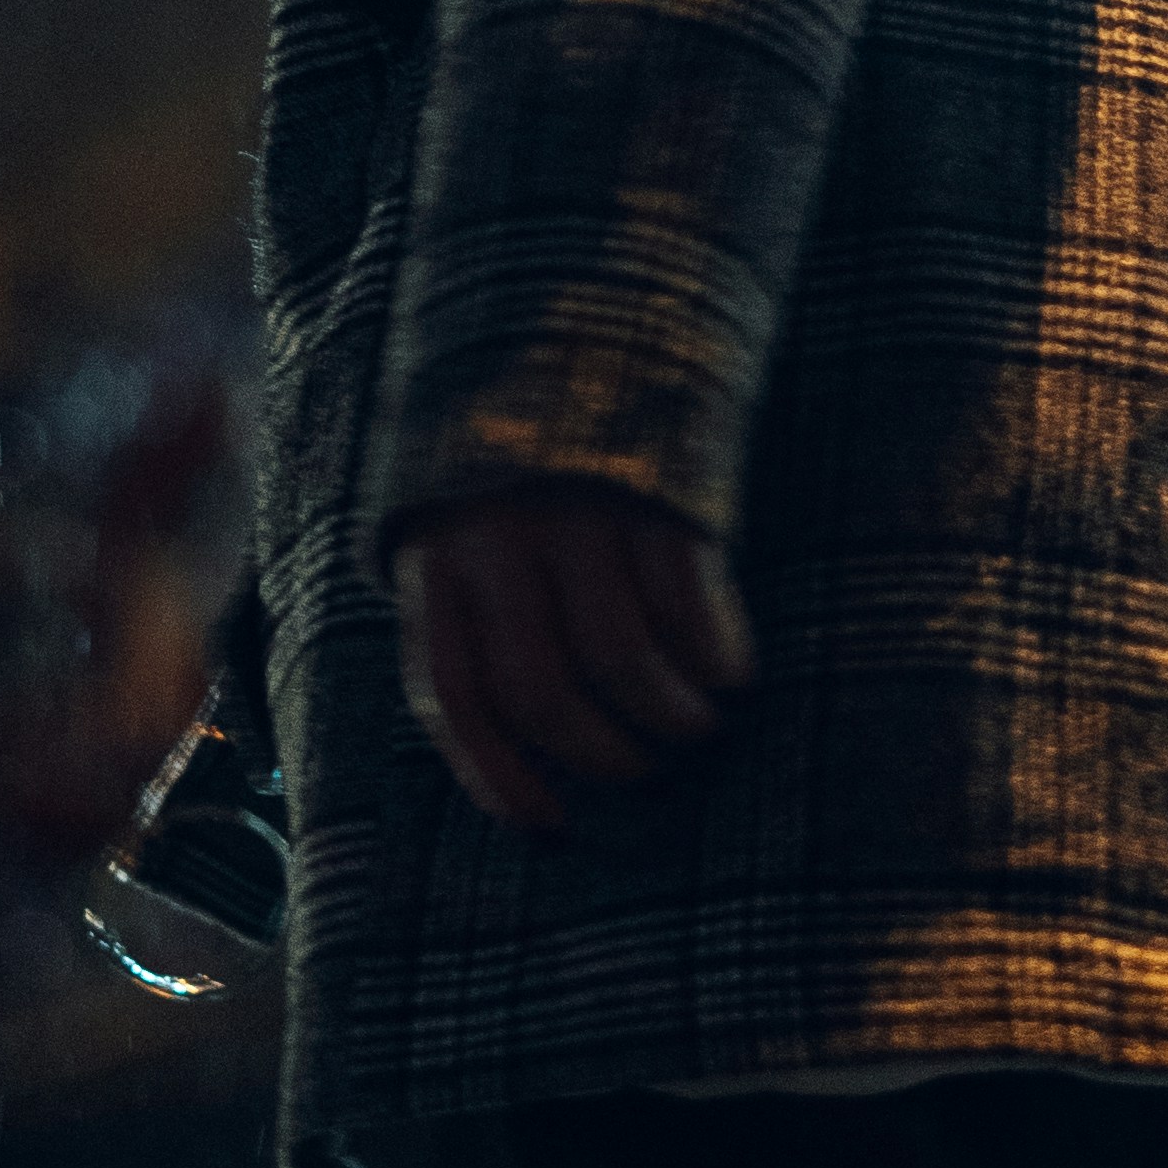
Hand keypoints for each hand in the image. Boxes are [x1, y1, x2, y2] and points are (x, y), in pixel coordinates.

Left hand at [394, 475, 755, 832]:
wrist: (595, 340)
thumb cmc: (527, 476)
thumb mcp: (469, 536)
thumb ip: (476, 624)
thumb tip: (520, 767)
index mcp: (436, 559)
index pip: (454, 696)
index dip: (499, 779)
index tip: (553, 827)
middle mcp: (497, 536)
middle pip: (542, 692)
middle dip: (604, 756)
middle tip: (646, 772)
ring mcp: (578, 511)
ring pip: (621, 660)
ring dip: (671, 719)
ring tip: (697, 730)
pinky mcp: (656, 491)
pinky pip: (689, 606)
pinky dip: (716, 659)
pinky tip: (731, 675)